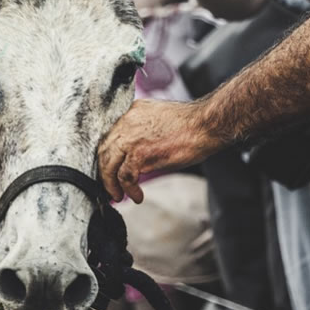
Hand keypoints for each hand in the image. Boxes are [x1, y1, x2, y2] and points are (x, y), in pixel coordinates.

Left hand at [98, 100, 221, 202]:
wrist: (206, 125)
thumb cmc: (189, 124)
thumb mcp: (156, 119)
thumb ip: (140, 130)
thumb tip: (132, 153)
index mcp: (129, 113)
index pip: (108, 136)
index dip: (106, 156)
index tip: (108, 169)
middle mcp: (125, 122)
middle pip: (103, 151)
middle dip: (104, 172)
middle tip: (110, 186)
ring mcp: (130, 138)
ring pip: (108, 165)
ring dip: (111, 184)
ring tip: (118, 195)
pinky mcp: (139, 153)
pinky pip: (125, 176)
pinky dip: (129, 189)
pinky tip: (137, 196)